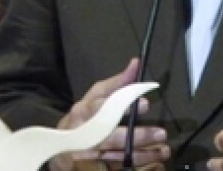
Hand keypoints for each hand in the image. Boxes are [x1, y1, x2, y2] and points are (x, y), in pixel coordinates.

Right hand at [48, 58, 170, 170]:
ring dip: (141, 155)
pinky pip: (114, 168)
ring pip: (115, 155)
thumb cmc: (84, 118)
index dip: (125, 104)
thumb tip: (135, 63)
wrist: (59, 147)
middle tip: (160, 133)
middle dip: (137, 136)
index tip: (146, 105)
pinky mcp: (89, 168)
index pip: (103, 106)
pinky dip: (133, 167)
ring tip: (162, 150)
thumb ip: (117, 84)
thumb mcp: (96, 97)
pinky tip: (153, 164)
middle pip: (110, 135)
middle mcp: (82, 132)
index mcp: (84, 110)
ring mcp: (85, 153)